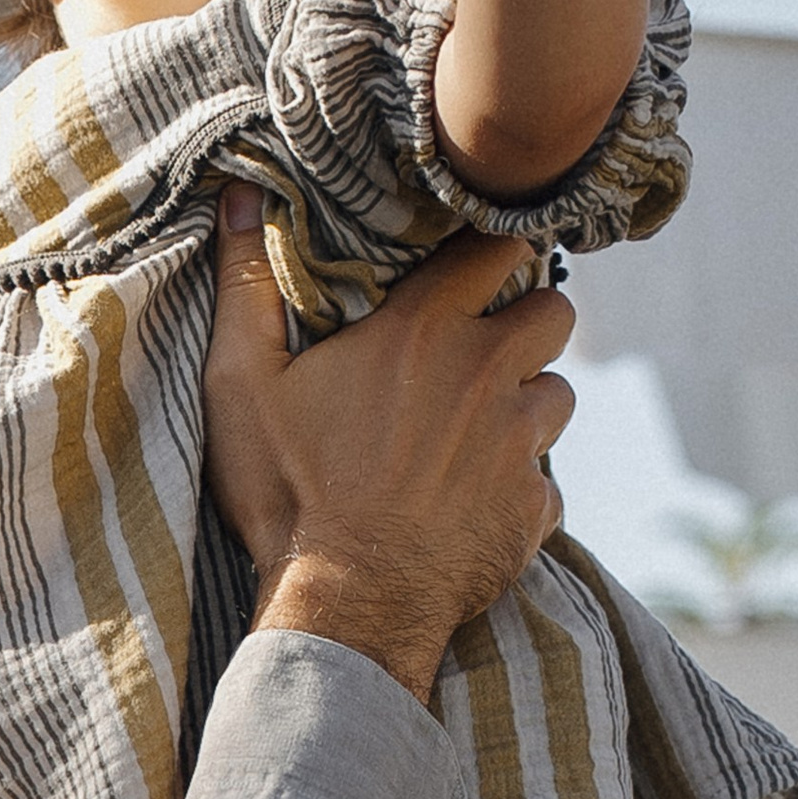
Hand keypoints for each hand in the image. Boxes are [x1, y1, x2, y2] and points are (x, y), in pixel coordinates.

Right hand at [204, 190, 574, 700]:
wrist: (343, 606)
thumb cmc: (289, 491)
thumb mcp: (242, 383)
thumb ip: (246, 283)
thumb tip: (239, 192)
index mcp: (425, 330)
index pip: (496, 248)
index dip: (492, 250)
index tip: (475, 265)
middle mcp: (489, 374)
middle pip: (554, 313)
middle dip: (526, 323)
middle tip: (477, 354)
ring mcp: (521, 444)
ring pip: (558, 397)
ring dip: (526, 407)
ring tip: (473, 433)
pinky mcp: (535, 509)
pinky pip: (545, 483)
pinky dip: (518, 488)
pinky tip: (470, 504)